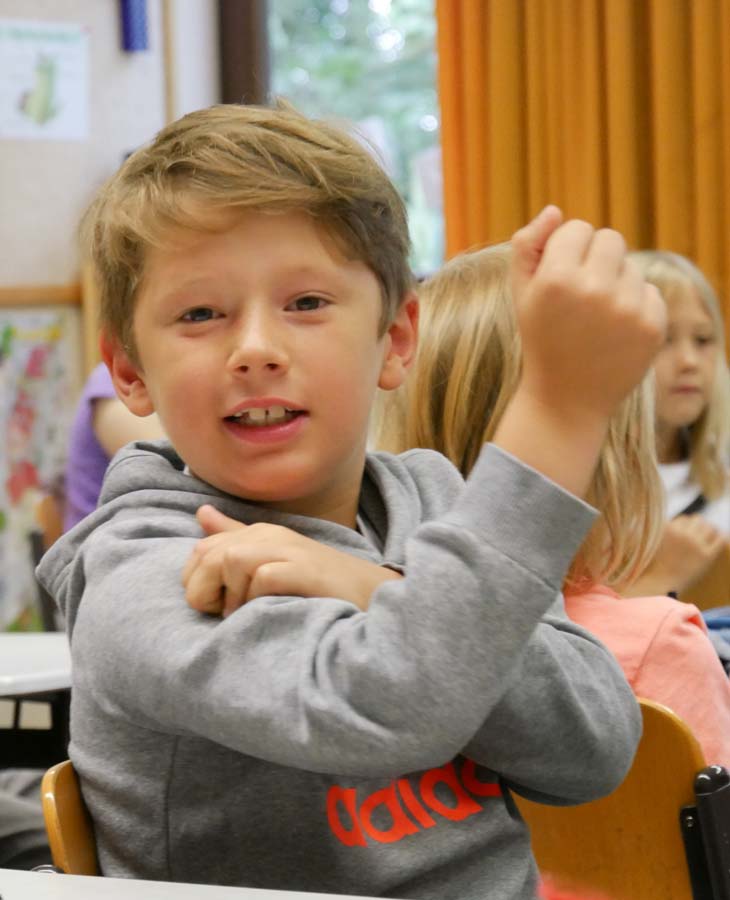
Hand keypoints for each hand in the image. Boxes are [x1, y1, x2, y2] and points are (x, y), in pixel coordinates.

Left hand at [182, 505, 401, 616]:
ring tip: (249, 613)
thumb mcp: (272, 559)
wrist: (369, 595)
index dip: (196, 581)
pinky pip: (262, 578)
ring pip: (231, 560)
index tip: (215, 605)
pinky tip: (268, 611)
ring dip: (232, 595)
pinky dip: (257, 599)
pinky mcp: (305, 569)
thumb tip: (201, 513)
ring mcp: (289, 550)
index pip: (201, 549)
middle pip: (209, 554)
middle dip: (206, 590)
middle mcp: (270, 535)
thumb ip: (236, 538)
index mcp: (258, 533)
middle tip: (226, 613)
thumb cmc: (318, 585)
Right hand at [510, 207, 666, 425]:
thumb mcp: (520, 294)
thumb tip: (554, 210)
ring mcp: (627, 309)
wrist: (566, 400)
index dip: (567, 250)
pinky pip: (650, 291)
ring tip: (596, 318)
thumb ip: (527, 246)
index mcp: (556, 279)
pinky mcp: (653, 326)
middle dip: (595, 259)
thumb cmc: (541, 340)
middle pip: (610, 238)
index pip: (577, 228)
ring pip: (631, 266)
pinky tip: (615, 332)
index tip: (560, 278)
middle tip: (581, 295)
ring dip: (616, 283)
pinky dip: (635, 306)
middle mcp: (594, 290)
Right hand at [625, 515, 726, 595]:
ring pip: (709, 527)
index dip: (684, 527)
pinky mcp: (706, 556)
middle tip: (697, 535)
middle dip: (697, 527)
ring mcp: (694, 544)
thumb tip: (677, 524)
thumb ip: (662, 531)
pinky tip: (718, 541)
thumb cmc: (651, 568)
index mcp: (667, 528)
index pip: (683, 520)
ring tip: (709, 537)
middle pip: (696, 520)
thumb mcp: (651, 543)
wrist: (657, 587)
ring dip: (709, 531)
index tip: (686, 534)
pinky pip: (720, 540)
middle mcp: (681, 533)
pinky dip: (720, 538)